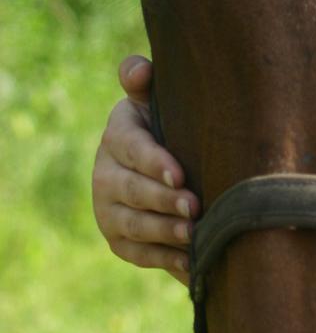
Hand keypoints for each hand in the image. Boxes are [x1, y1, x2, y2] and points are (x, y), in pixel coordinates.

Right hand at [91, 55, 197, 283]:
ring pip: (133, 225)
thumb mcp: (158, 99)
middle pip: (131, 191)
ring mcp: (107, 209)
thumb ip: (144, 80)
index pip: (131, 148)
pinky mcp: (118, 239)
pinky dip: (163, 259)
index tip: (180, 174)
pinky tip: (189, 262)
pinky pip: (137, 253)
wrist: (166, 164)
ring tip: (194, 234)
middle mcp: (104, 173)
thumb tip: (138, 70)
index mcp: (117, 135)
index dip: (154, 162)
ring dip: (164, 232)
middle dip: (163, 201)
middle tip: (194, 207)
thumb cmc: (170, 124)